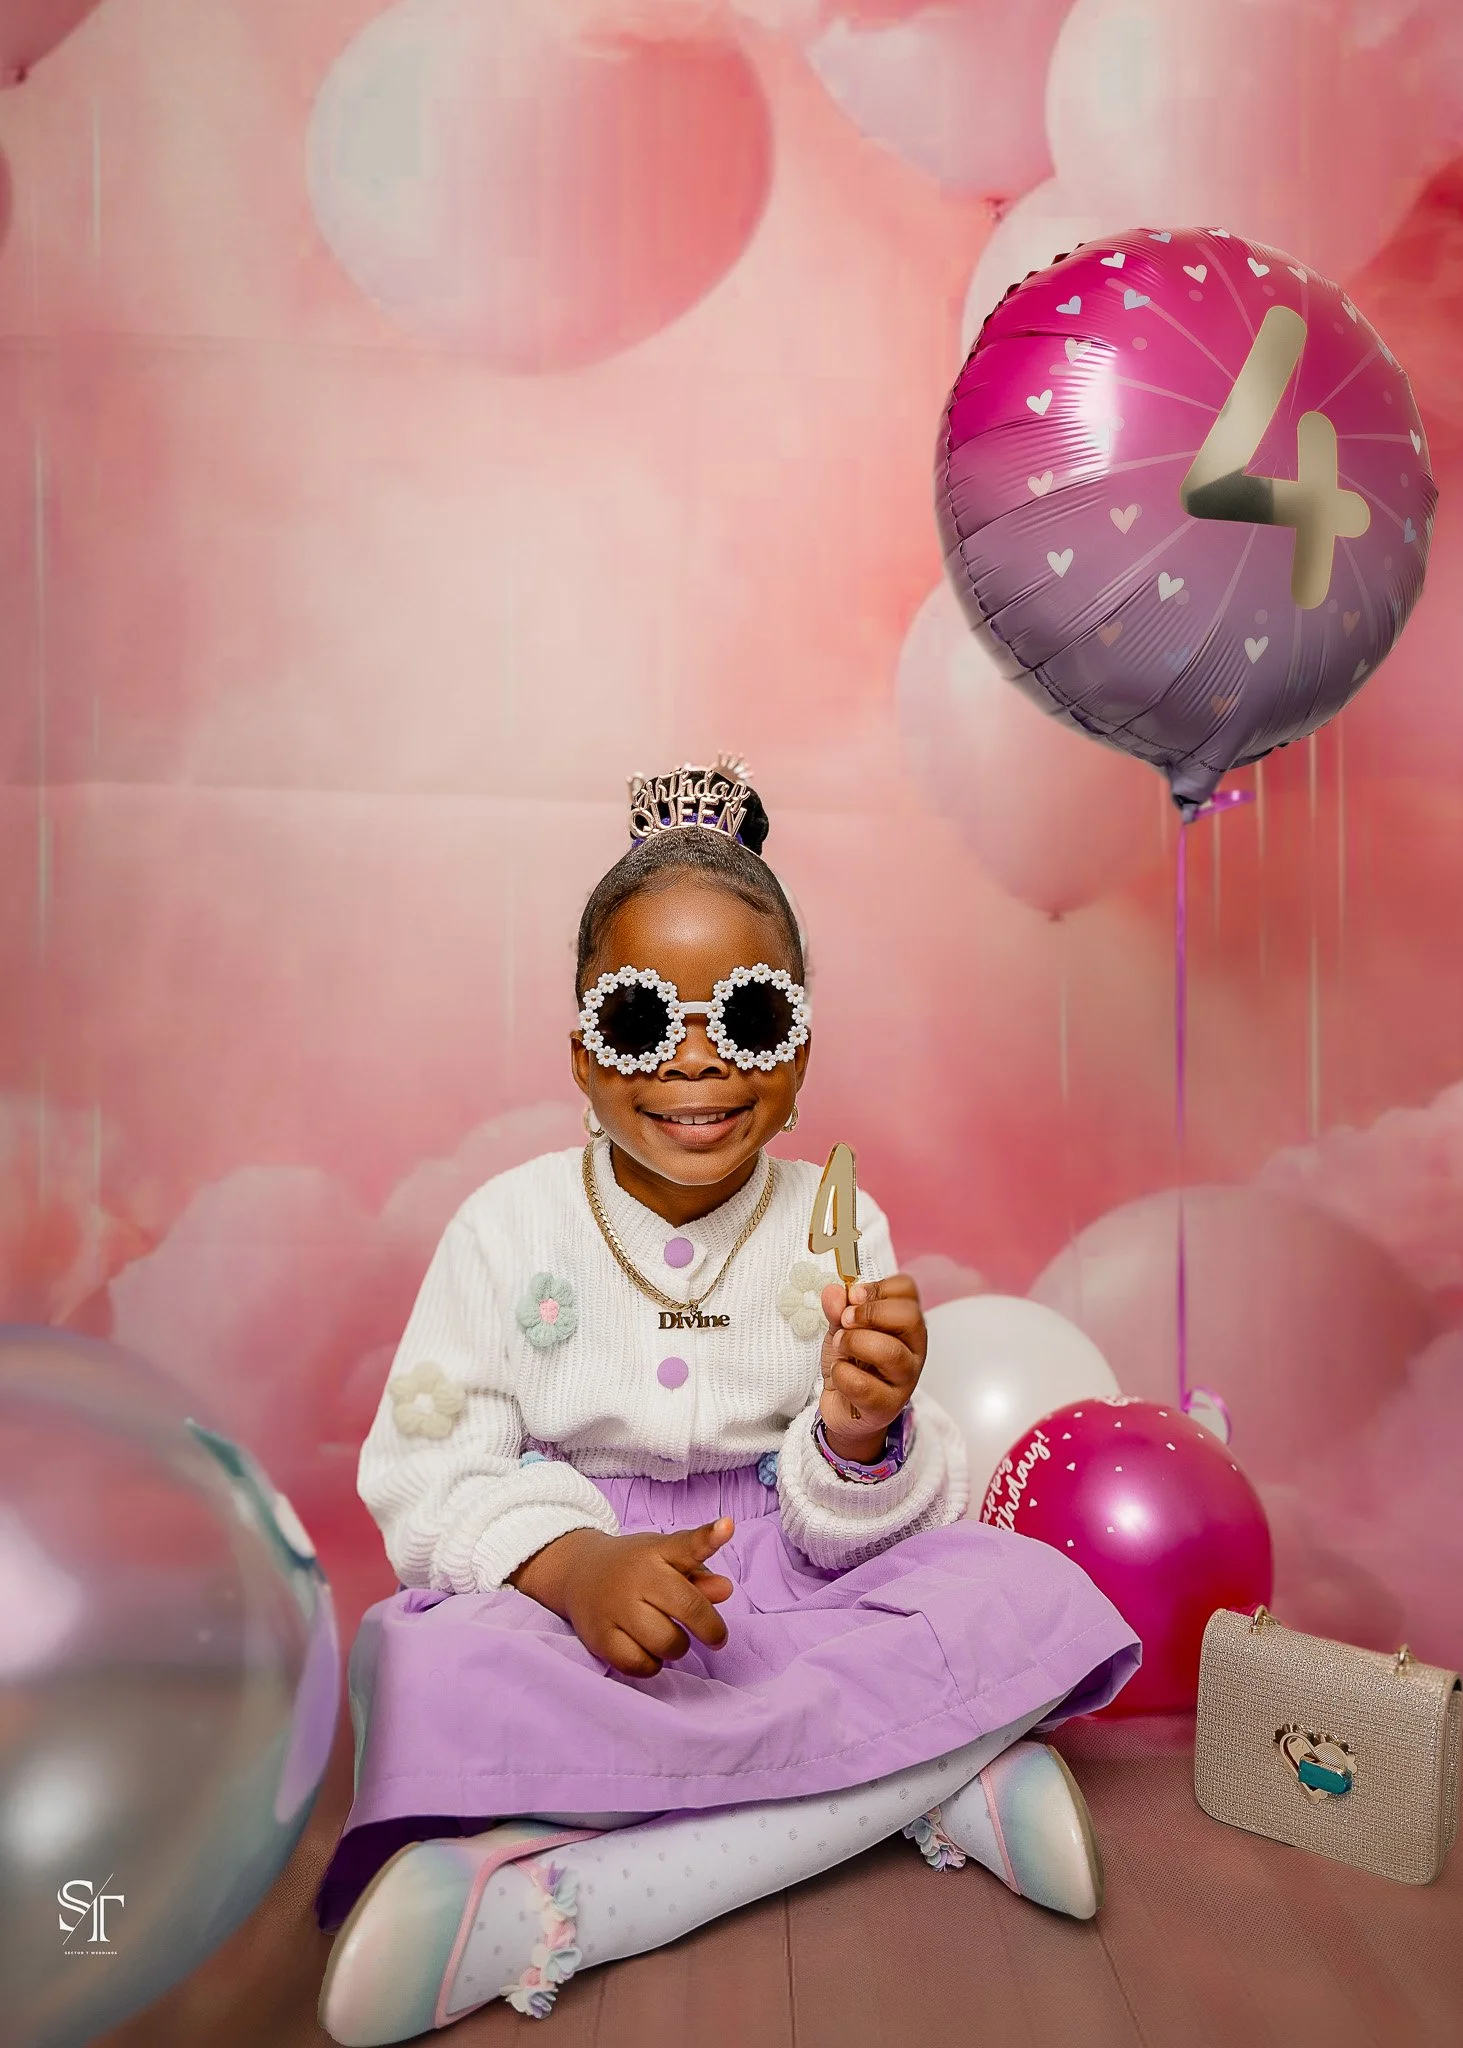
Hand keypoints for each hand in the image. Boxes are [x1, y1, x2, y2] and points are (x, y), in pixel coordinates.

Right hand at [509, 1518, 734, 1677]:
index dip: (711, 1537)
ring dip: (678, 1647)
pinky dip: (652, 1664)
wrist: (577, 1572)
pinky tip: (647, 1649)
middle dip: (711, 1629)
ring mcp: (616, 1607)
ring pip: (668, 1643)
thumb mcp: (666, 1560)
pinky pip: (641, 1665)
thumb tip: (725, 1590)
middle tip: (716, 1637)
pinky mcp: (600, 1637)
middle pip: (689, 1608)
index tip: (727, 1527)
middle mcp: (637, 1576)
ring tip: (669, 1636)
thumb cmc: (635, 1567)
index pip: (687, 1545)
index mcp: (657, 1551)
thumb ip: (699, 1574)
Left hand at [818, 1274, 926, 1463]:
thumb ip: (837, 1310)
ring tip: (840, 1347)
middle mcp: (913, 1349)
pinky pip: (862, 1384)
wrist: (842, 1405)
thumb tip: (834, 1292)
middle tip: (845, 1320)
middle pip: (909, 1317)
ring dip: (854, 1343)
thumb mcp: (842, 1329)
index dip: (878, 1287)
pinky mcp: (886, 1406)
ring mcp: (904, 1380)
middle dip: (869, 1313)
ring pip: (889, 1352)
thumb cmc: (851, 1363)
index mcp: (906, 1324)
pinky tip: (840, 1374)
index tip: (853, 1296)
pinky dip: (841, 1373)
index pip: (908, 1291)